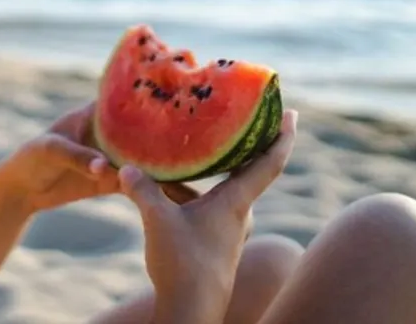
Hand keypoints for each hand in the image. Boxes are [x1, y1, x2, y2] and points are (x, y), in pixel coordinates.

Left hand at [0, 102, 199, 213]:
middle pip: (150, 131)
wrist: (20, 189)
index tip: (188, 100)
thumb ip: (77, 156)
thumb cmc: (31, 158)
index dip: (159, 98)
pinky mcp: (115, 180)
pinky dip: (162, 191)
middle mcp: (112, 132)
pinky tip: (187, 198)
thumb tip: (104, 167)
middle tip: (212, 138)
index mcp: (99, 113)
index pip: (133, 101)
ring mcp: (116, 157)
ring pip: (152, 159)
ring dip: (176, 166)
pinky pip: (143, 185)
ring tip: (209, 170)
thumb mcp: (50, 151)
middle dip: (177, 134)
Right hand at [118, 110, 298, 322]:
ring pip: (223, 186)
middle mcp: (239, 211)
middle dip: (248, 140)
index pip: (270, 162)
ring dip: (213, 165)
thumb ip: (143, 190)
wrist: (191, 310)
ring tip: (197, 139)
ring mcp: (227, 226)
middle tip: (245, 113)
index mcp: (236, 202)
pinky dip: (192, 187)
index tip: (292, 112)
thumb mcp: (158, 221)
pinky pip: (206, 202)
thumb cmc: (183, 265)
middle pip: (250, 168)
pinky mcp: (213, 238)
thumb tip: (124, 167)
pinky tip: (166, 180)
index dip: (283, 135)